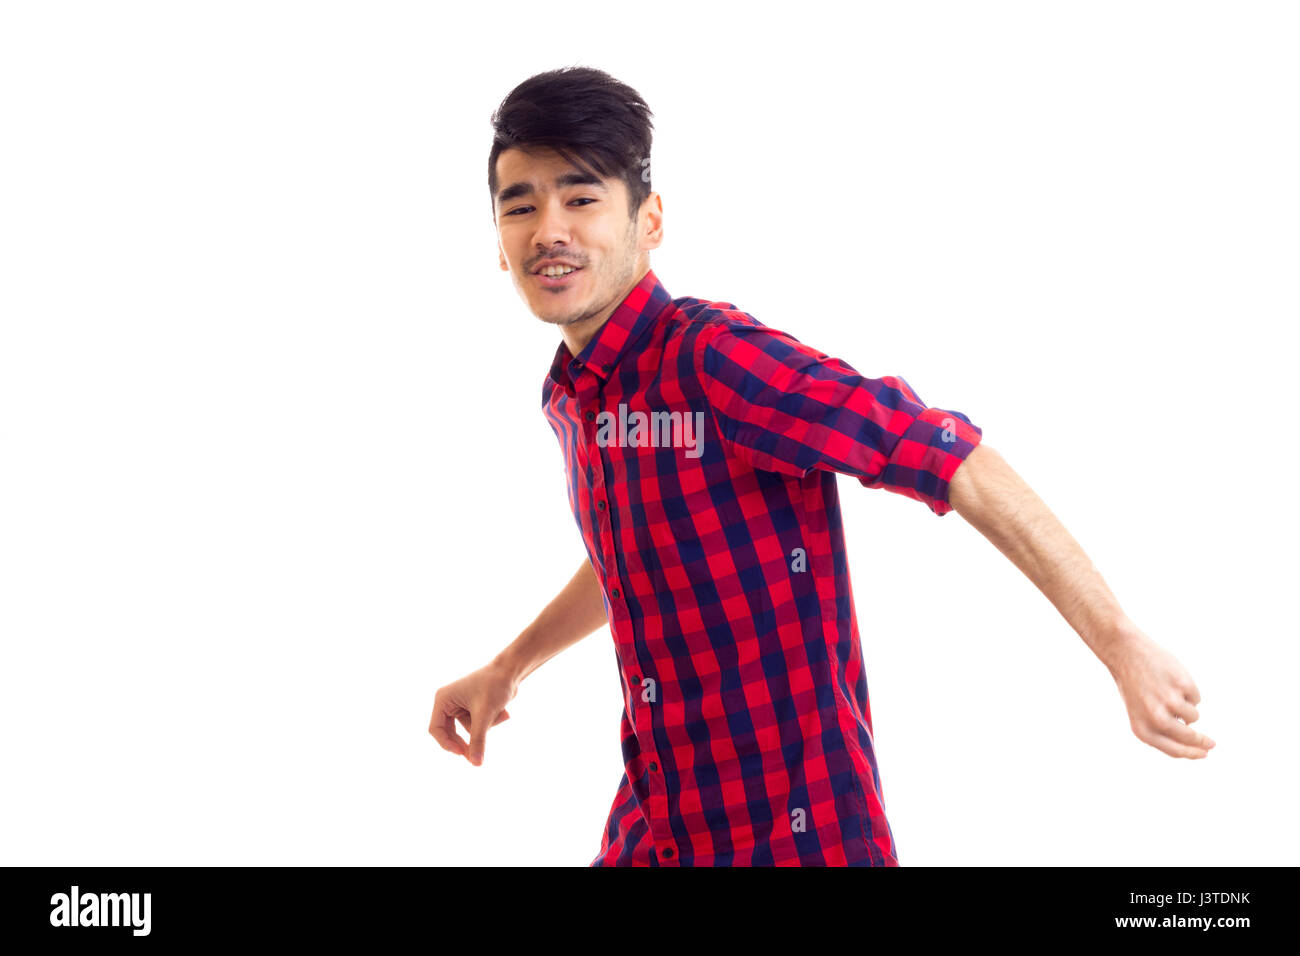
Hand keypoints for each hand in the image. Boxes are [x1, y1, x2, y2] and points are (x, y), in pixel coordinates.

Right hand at [429, 660, 517, 765]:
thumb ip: (478, 739)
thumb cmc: (494, 686)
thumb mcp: (484, 715)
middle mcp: (448, 702)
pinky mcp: (472, 708)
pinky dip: (490, 722)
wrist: (511, 671)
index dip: (447, 744)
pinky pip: (477, 725)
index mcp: (443, 699)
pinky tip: (503, 712)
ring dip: (485, 726)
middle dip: (466, 742)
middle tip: (476, 758)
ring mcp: (460, 706)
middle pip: (449, 733)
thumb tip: (476, 763)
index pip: (436, 729)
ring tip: (500, 714)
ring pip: (468, 730)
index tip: (462, 754)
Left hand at [1105, 626, 1215, 757]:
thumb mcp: (1139, 713)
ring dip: (1187, 707)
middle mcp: (1156, 719)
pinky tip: (1170, 679)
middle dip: (1202, 741)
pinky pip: (1196, 698)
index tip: (1204, 754)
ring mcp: (1171, 702)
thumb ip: (1161, 730)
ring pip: (1194, 716)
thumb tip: (1193, 743)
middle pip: (1189, 737)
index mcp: (1142, 729)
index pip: (1174, 750)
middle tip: (1212, 743)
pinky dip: (1187, 691)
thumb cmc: (1134, 685)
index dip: (1192, 754)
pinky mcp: (1182, 685)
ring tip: (1168, 692)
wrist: (1125, 652)